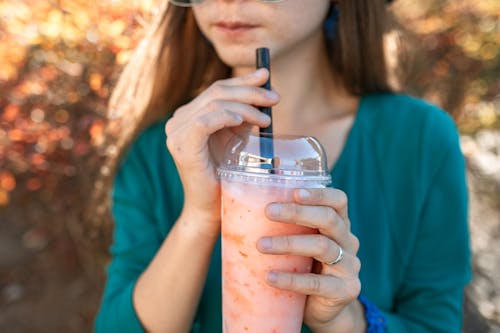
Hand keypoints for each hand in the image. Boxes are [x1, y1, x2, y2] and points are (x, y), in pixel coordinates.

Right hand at [165, 69, 278, 230]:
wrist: (210, 207)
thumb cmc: (225, 175)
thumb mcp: (237, 138)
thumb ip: (245, 114)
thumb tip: (265, 87)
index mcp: (190, 115)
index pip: (218, 89)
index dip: (243, 80)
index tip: (266, 76)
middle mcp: (178, 120)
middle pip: (217, 92)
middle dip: (250, 92)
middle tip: (275, 98)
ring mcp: (176, 132)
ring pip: (214, 104)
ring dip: (244, 107)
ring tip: (265, 120)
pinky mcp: (181, 144)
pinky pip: (205, 121)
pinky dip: (225, 117)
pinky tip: (242, 121)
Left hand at [256, 188, 364, 332]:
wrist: (322, 310)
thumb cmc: (304, 268)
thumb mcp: (300, 243)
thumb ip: (285, 225)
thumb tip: (238, 201)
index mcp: (339, 225)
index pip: (338, 201)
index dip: (319, 194)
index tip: (294, 192)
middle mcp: (348, 242)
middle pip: (329, 219)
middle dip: (297, 213)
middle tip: (269, 211)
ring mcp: (349, 267)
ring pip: (322, 247)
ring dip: (288, 243)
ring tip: (260, 245)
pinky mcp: (344, 290)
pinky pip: (316, 283)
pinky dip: (291, 279)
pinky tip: (270, 277)